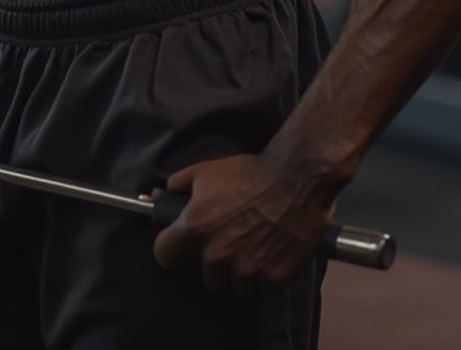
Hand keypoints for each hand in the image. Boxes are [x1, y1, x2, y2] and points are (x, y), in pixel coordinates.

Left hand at [152, 151, 334, 297]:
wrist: (296, 179)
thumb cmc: (250, 172)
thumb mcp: (207, 170)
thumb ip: (180, 184)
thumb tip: (164, 195)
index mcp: (196, 227)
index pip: (164, 255)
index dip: (171, 249)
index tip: (181, 247)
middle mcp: (217, 254)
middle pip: (207, 277)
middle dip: (217, 263)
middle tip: (233, 241)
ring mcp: (246, 269)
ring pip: (236, 287)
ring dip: (243, 273)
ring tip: (256, 247)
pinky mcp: (274, 279)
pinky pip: (262, 291)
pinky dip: (267, 279)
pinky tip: (273, 256)